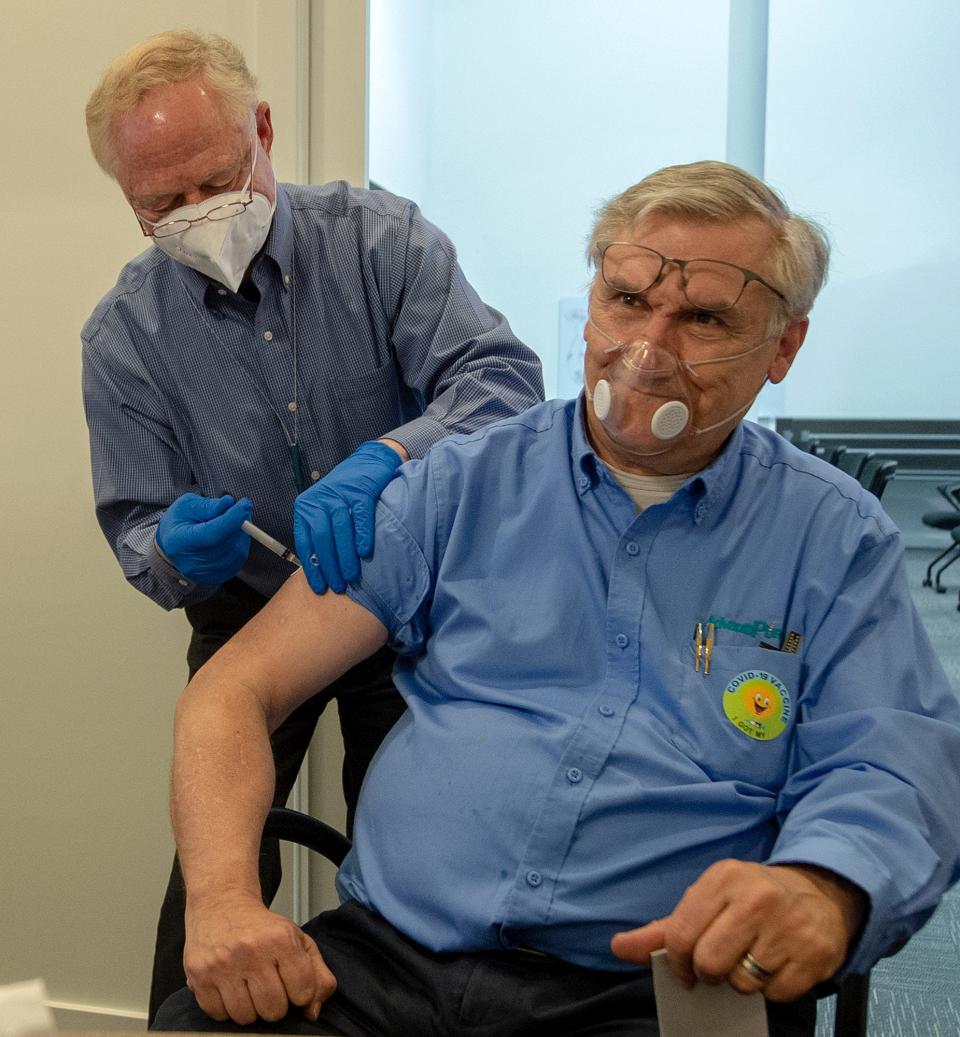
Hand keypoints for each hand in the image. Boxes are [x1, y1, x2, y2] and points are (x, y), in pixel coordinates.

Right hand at [155, 493, 251, 584]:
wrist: (172, 545)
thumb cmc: (179, 522)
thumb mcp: (187, 505)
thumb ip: (208, 506)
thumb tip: (228, 503)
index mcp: (180, 542)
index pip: (212, 533)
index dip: (232, 519)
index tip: (244, 504)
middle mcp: (192, 562)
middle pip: (227, 543)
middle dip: (239, 523)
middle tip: (241, 508)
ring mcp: (205, 573)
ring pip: (237, 551)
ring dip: (241, 533)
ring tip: (232, 521)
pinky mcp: (218, 577)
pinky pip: (239, 559)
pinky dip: (240, 543)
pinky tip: (231, 535)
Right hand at [184, 890, 336, 1024]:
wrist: (222, 904)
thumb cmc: (262, 927)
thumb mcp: (297, 939)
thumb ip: (317, 973)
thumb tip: (312, 1011)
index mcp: (281, 939)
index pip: (303, 992)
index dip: (300, 993)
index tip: (293, 984)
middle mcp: (252, 951)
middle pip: (274, 1010)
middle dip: (275, 1005)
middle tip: (269, 987)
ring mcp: (223, 965)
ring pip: (246, 1018)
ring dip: (250, 1009)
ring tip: (248, 987)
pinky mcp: (199, 977)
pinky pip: (218, 1015)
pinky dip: (226, 1009)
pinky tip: (229, 988)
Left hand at [293, 440, 402, 593]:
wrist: (368, 462)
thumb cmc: (345, 493)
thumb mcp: (326, 511)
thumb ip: (322, 534)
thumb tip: (323, 569)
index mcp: (306, 507)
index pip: (305, 541)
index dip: (312, 566)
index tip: (319, 586)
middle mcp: (319, 500)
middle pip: (322, 537)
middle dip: (329, 565)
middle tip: (339, 585)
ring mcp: (340, 494)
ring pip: (340, 530)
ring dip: (345, 556)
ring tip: (351, 576)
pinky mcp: (360, 490)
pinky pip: (360, 518)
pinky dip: (362, 536)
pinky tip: (364, 552)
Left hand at [610, 860, 865, 1001]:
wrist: (817, 894)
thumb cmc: (749, 899)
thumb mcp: (707, 899)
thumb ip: (662, 929)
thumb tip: (618, 948)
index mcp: (723, 878)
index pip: (680, 935)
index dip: (677, 961)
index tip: (685, 967)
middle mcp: (757, 898)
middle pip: (710, 963)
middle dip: (708, 973)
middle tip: (719, 964)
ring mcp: (789, 926)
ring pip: (743, 983)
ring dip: (742, 981)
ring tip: (752, 958)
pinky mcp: (815, 955)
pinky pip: (776, 994)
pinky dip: (772, 988)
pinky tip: (776, 964)